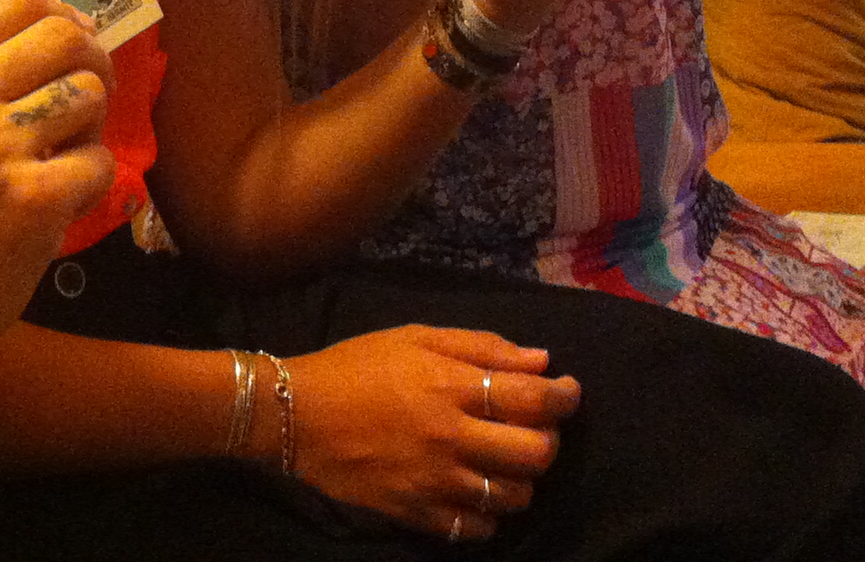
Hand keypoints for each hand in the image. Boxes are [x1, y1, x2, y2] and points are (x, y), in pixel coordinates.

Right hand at [0, 0, 113, 380]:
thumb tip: (65, 34)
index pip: (18, 0)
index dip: (60, 19)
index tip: (71, 50)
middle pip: (66, 35)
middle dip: (89, 65)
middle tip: (81, 106)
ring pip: (90, 96)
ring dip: (87, 131)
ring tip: (53, 166)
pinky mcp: (32, 199)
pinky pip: (99, 163)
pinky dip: (87, 187)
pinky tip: (51, 210)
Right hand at [283, 327, 576, 539]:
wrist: (296, 414)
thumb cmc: (358, 365)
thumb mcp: (416, 336)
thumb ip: (481, 347)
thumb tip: (541, 361)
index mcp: (452, 387)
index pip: (534, 400)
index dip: (565, 397)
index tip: (567, 391)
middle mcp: (451, 438)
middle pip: (536, 455)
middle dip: (549, 440)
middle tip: (535, 427)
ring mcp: (435, 481)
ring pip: (512, 497)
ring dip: (521, 479)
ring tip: (504, 461)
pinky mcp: (417, 513)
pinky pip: (475, 529)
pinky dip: (487, 514)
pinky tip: (476, 491)